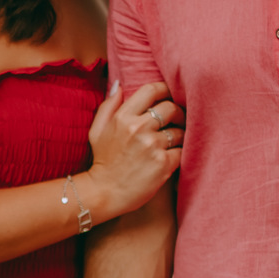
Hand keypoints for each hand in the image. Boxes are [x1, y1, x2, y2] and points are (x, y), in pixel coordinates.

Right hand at [84, 80, 183, 220]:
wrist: (105, 193)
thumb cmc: (102, 161)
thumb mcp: (97, 130)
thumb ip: (108, 105)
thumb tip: (119, 84)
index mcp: (123, 117)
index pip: (151, 90)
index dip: (165, 90)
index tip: (169, 96)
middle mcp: (138, 128)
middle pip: (171, 108)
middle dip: (177, 113)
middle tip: (177, 121)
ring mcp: (152, 145)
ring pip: (180, 130)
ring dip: (180, 135)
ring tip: (173, 142)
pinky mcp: (163, 163)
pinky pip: (182, 150)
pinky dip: (179, 153)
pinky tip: (172, 157)